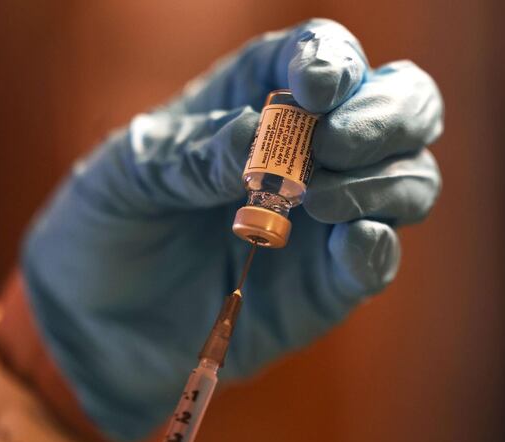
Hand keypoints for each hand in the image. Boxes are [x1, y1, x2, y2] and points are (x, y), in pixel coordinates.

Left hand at [21, 18, 443, 441]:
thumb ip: (195, 153)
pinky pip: (379, 258)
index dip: (332, 60)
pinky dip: (377, 246)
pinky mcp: (327, 284)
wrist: (93, 323)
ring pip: (411, 178)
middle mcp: (308, 152)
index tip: (312, 91)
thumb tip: (266, 139)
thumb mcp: (127, 174)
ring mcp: (326, 219)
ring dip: (383, 180)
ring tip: (314, 201)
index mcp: (255, 100)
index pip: (322, 55)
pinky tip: (349, 244)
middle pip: (399, 105)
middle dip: (385, 114)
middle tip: (333, 144)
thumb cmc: (105, 226)